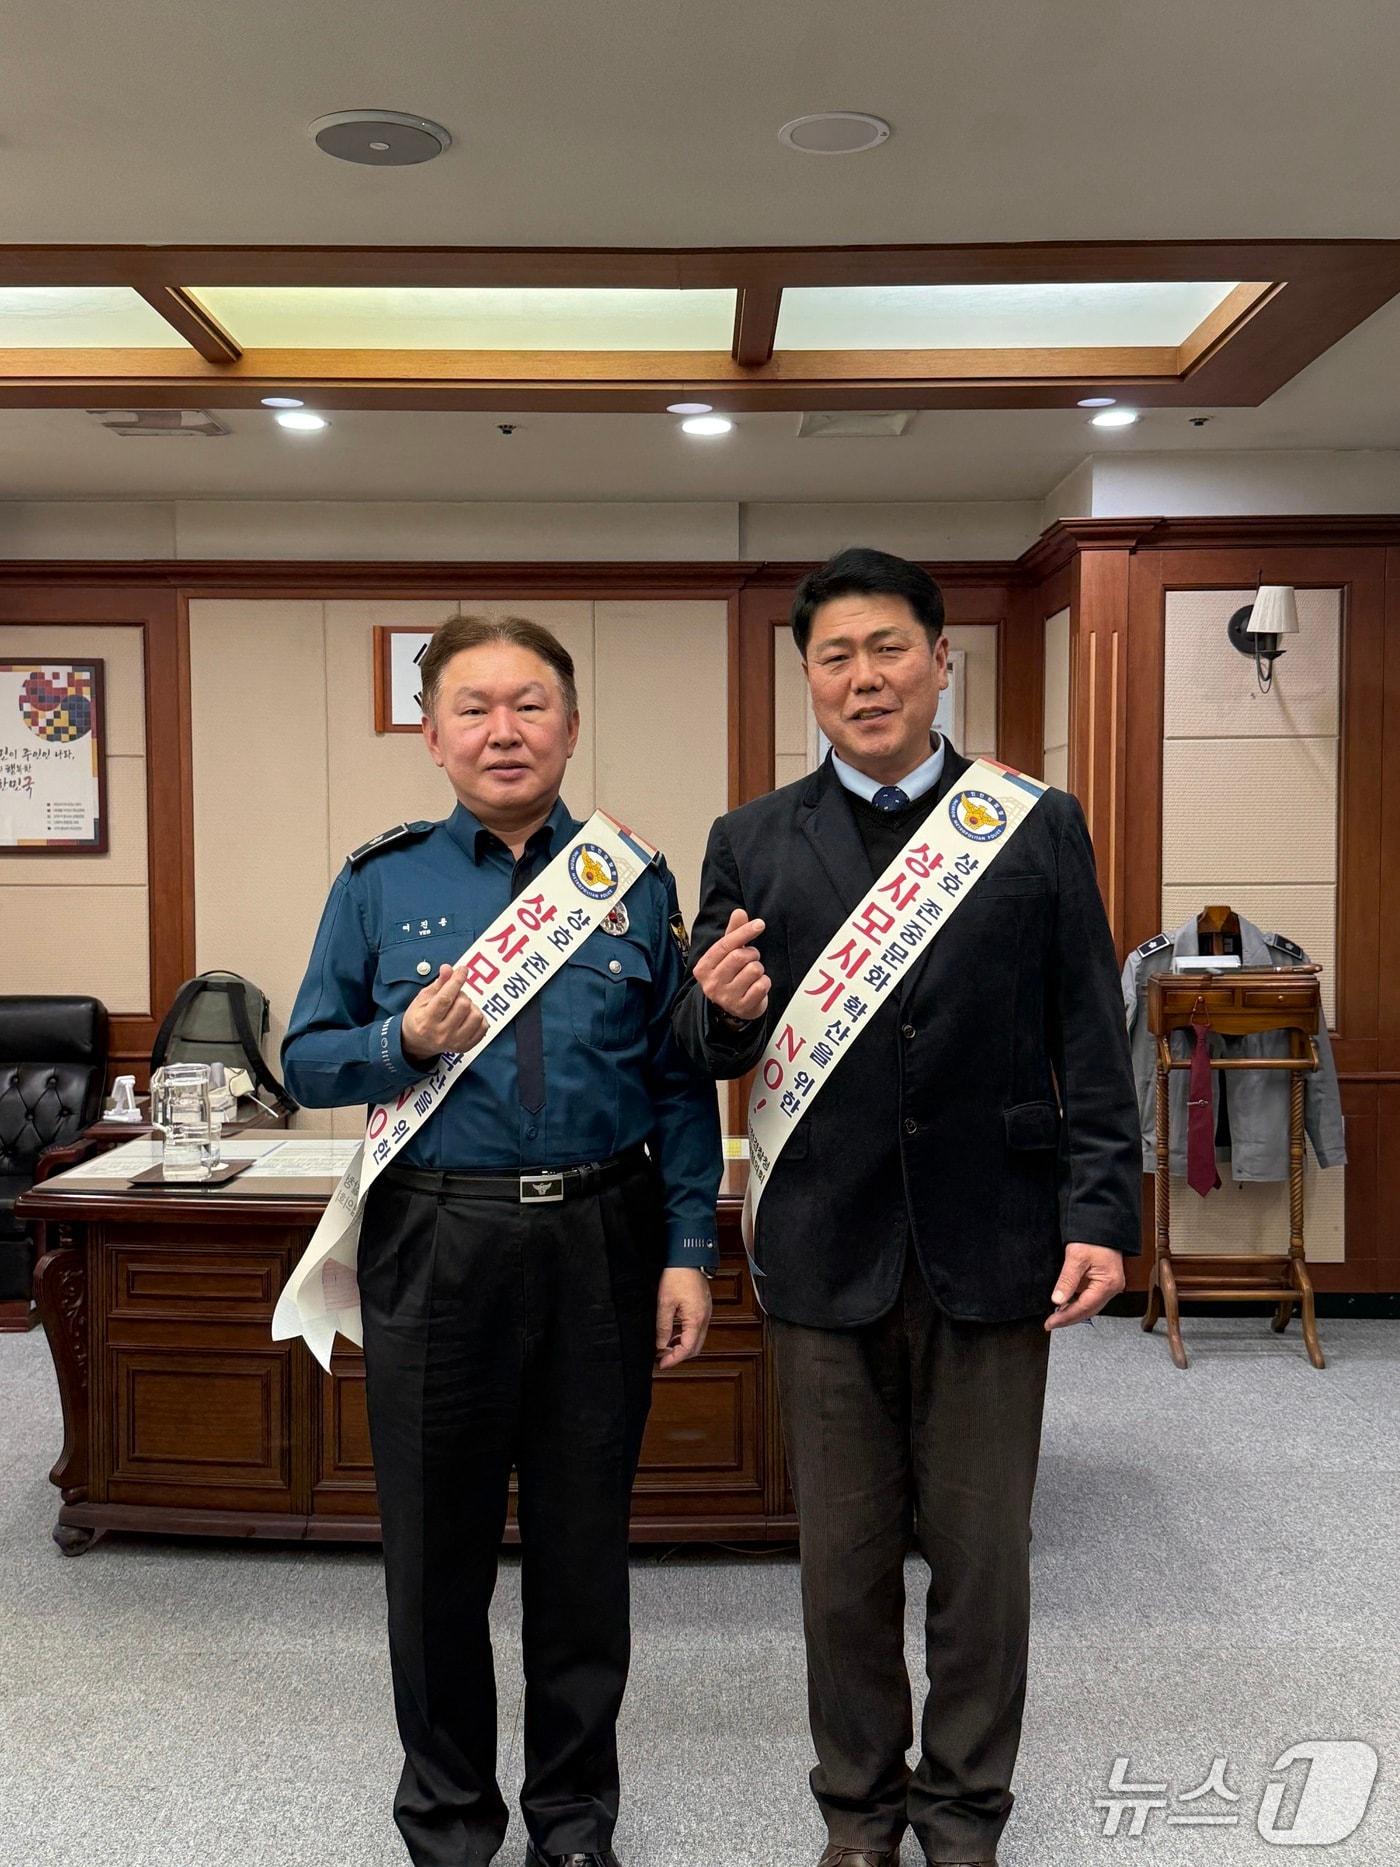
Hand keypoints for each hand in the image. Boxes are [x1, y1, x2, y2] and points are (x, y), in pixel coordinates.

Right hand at [401, 963, 488, 1066]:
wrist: (417, 1044)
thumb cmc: (419, 1018)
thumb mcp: (422, 999)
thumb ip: (438, 984)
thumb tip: (448, 969)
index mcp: (426, 1020)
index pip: (445, 998)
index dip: (456, 980)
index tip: (463, 970)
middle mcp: (441, 1034)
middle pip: (463, 1005)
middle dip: (461, 994)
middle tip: (455, 995)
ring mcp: (455, 1042)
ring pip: (476, 1016)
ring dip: (471, 1006)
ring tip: (462, 1007)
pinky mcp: (466, 1047)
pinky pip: (483, 1027)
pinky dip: (479, 1017)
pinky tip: (469, 1016)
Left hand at [655, 1268, 712, 1370]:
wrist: (688, 1258)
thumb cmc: (677, 1276)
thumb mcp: (664, 1303)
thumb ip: (663, 1327)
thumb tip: (660, 1345)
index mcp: (696, 1319)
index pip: (687, 1349)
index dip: (674, 1359)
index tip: (662, 1364)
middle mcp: (705, 1318)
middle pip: (695, 1348)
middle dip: (679, 1356)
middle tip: (663, 1359)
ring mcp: (706, 1313)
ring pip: (697, 1339)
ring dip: (683, 1346)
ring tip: (666, 1347)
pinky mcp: (704, 1308)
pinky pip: (698, 1329)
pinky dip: (686, 1336)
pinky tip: (674, 1334)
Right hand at [693, 907, 770, 1021]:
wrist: (734, 1008)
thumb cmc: (731, 975)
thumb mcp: (728, 954)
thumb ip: (733, 933)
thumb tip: (739, 912)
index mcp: (703, 967)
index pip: (724, 945)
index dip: (744, 932)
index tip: (759, 924)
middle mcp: (711, 983)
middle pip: (740, 956)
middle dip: (752, 953)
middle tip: (751, 958)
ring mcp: (726, 997)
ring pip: (754, 970)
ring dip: (758, 968)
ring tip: (752, 973)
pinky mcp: (742, 1007)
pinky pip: (762, 985)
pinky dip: (764, 982)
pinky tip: (757, 986)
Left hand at [1044, 1243, 1125, 1329]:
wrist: (1103, 1223)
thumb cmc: (1093, 1237)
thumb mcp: (1076, 1257)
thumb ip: (1067, 1280)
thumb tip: (1057, 1300)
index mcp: (1108, 1284)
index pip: (1084, 1307)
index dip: (1065, 1317)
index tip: (1050, 1323)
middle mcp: (1113, 1288)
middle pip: (1089, 1310)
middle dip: (1069, 1318)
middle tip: (1051, 1323)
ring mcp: (1111, 1285)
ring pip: (1091, 1306)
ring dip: (1074, 1312)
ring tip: (1056, 1317)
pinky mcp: (1106, 1281)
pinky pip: (1092, 1298)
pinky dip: (1079, 1304)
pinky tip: (1067, 1305)